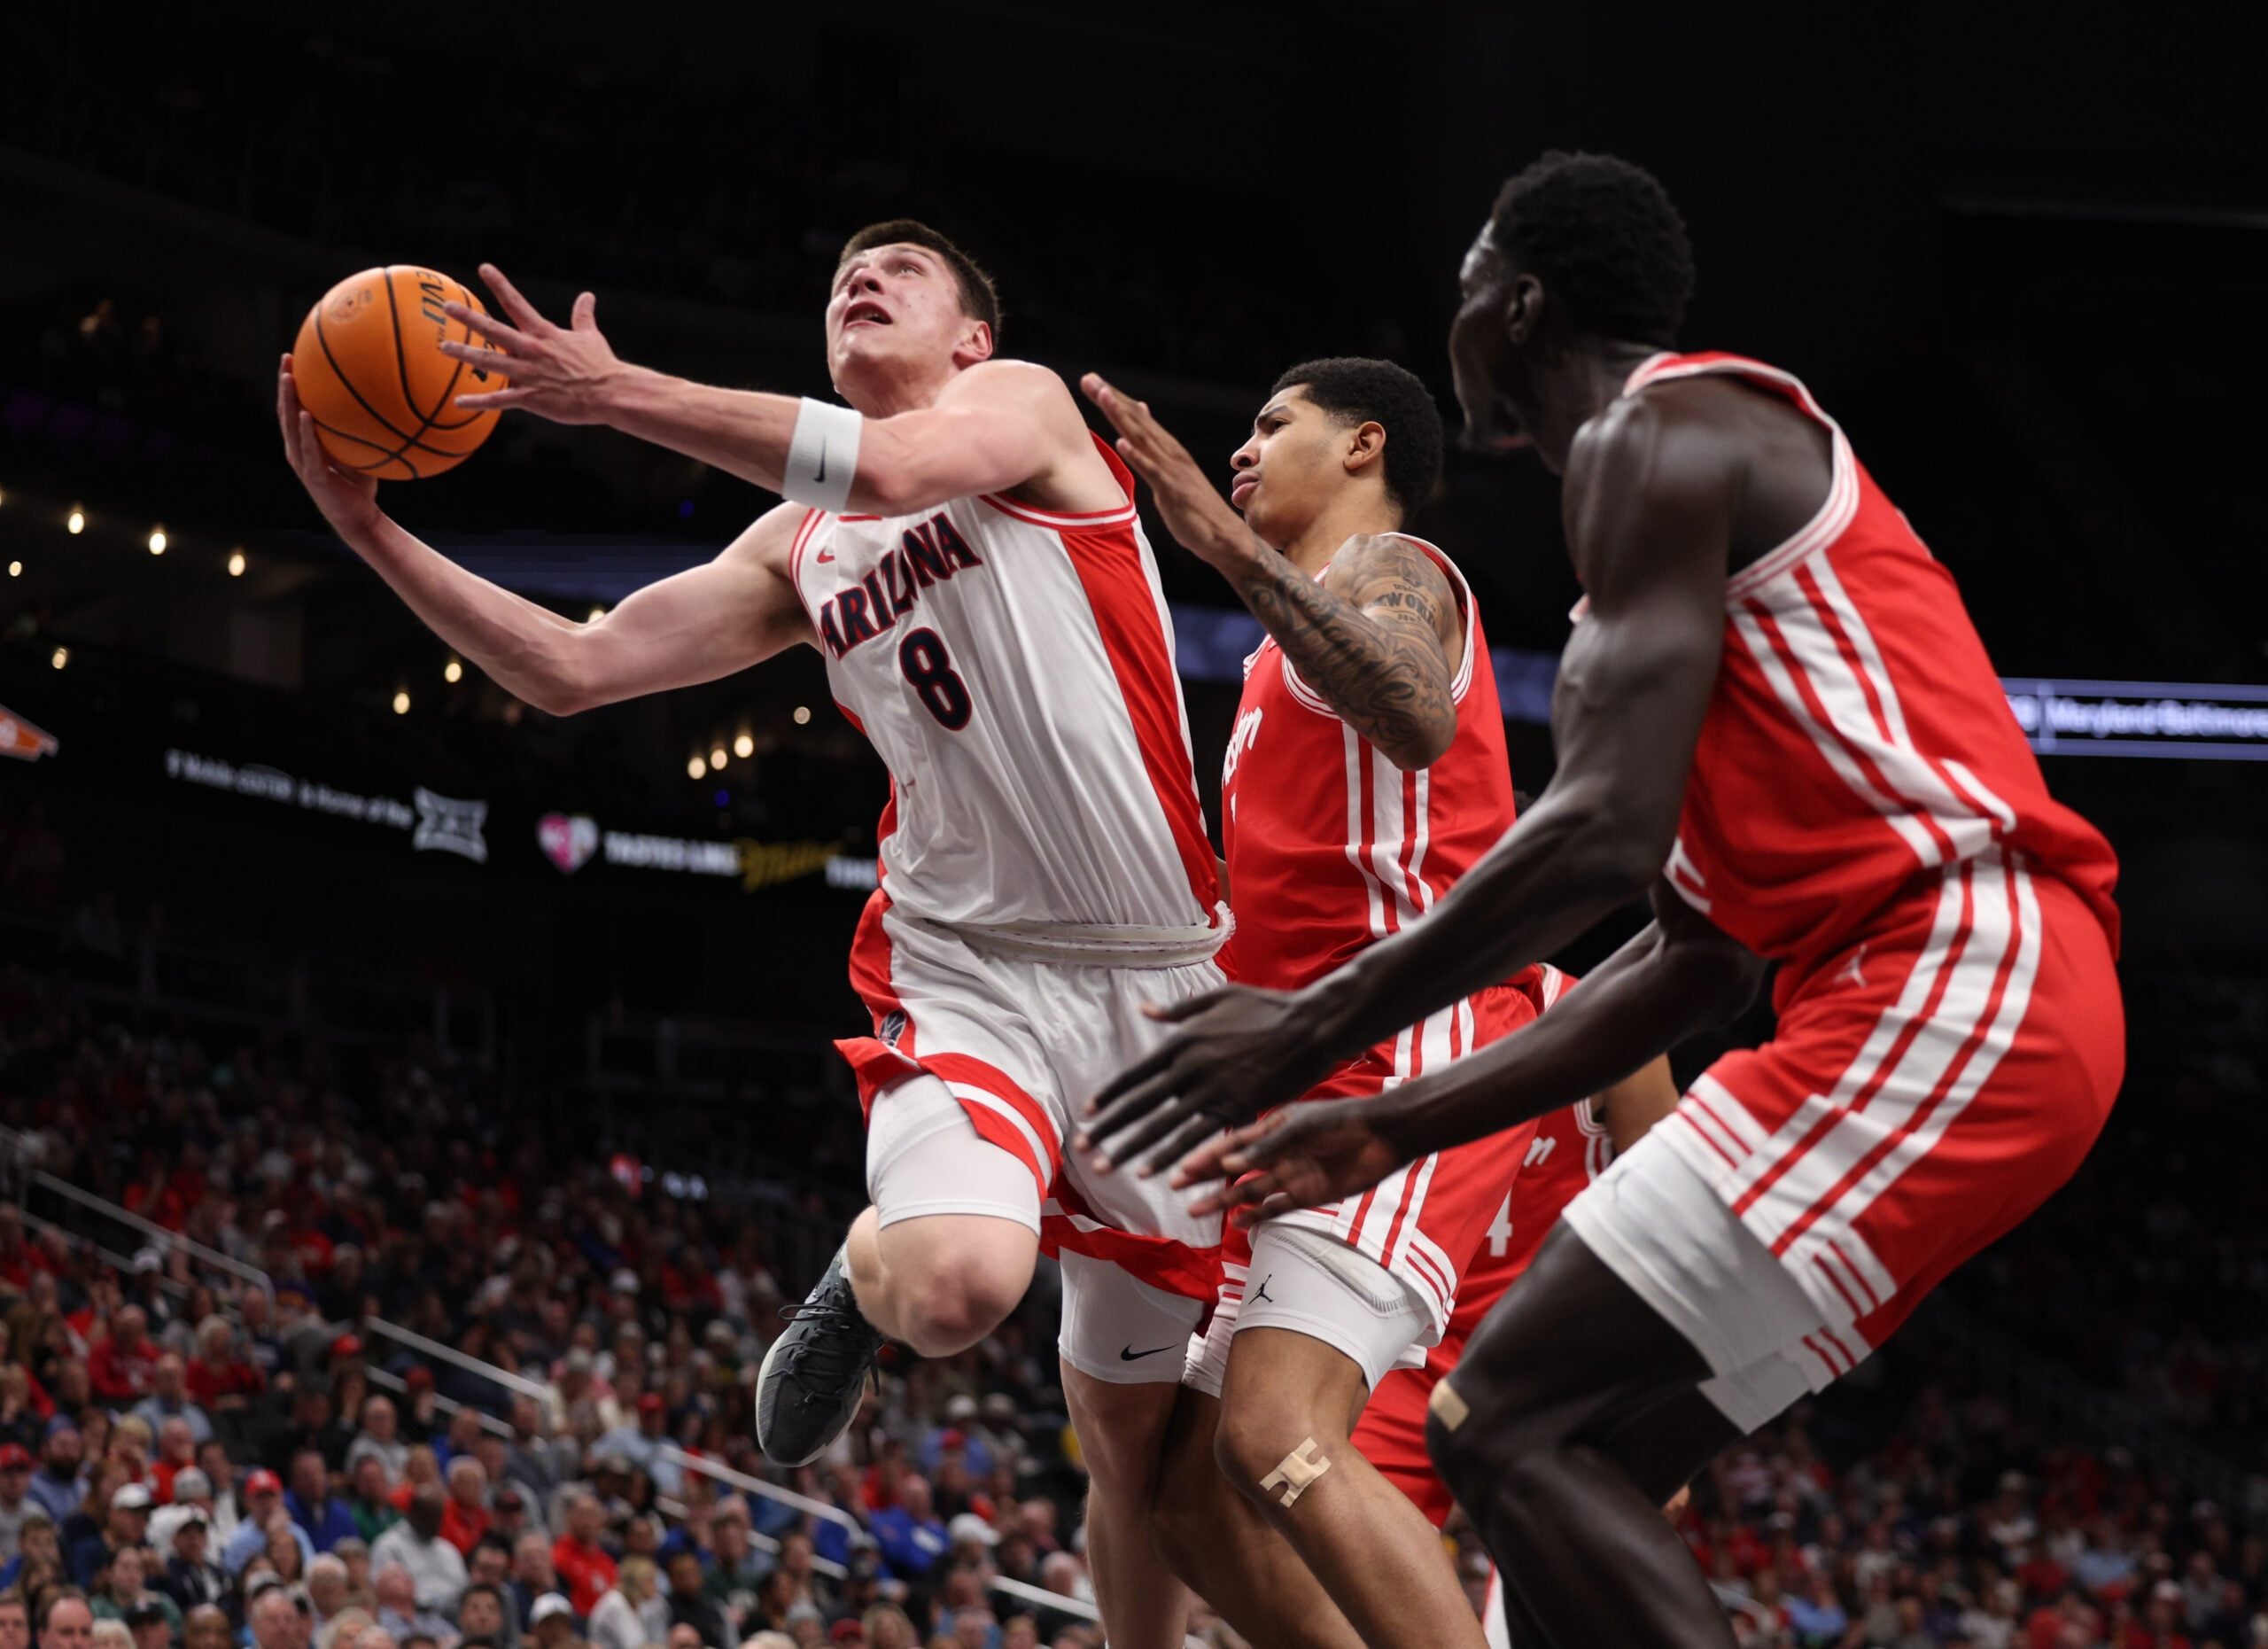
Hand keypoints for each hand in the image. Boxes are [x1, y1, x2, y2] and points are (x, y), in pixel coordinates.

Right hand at [278, 354, 380, 534]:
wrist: (359, 517)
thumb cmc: (360, 484)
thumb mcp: (360, 452)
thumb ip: (362, 431)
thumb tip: (382, 403)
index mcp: (305, 443)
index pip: (294, 408)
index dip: (291, 385)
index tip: (294, 359)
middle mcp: (298, 450)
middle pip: (285, 411)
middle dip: (285, 384)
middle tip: (287, 358)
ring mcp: (302, 463)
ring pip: (290, 427)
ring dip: (288, 402)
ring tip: (288, 378)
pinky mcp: (313, 476)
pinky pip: (309, 450)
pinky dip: (306, 432)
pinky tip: (306, 414)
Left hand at [440, 263, 618, 423]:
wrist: (609, 392)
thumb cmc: (601, 365)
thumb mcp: (590, 336)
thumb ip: (583, 316)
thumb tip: (587, 296)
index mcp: (544, 333)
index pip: (516, 303)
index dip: (499, 284)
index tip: (483, 268)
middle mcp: (531, 350)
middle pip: (494, 330)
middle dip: (469, 318)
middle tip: (447, 307)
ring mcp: (529, 374)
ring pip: (490, 362)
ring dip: (465, 354)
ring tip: (443, 347)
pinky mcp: (531, 398)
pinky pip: (499, 400)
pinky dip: (478, 401)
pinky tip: (459, 402)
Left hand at [1077, 981, 1337, 1178]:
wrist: (1309, 1025)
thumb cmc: (1266, 1007)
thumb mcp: (1219, 997)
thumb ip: (1179, 1010)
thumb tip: (1145, 1009)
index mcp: (1183, 1042)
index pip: (1136, 1075)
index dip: (1110, 1095)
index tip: (1087, 1112)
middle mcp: (1190, 1069)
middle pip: (1140, 1105)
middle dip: (1109, 1129)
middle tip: (1081, 1149)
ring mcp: (1212, 1092)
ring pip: (1163, 1128)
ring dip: (1132, 1150)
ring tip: (1106, 1169)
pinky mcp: (1236, 1109)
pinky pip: (1199, 1138)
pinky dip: (1175, 1158)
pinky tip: (1156, 1174)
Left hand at [1081, 372, 1259, 571]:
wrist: (1224, 537)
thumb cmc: (1195, 508)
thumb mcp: (1172, 474)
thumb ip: (1156, 448)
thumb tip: (1143, 417)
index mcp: (1168, 450)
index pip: (1138, 418)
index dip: (1115, 399)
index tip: (1092, 380)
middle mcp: (1171, 454)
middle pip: (1137, 421)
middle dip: (1112, 400)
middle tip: (1088, 379)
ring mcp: (1173, 471)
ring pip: (1143, 439)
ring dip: (1122, 417)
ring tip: (1103, 397)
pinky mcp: (1174, 491)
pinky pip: (1153, 471)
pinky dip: (1137, 457)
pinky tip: (1121, 443)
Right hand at [1180, 1097, 1409, 1224]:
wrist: (1382, 1136)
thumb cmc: (1340, 1122)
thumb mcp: (1299, 1128)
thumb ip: (1266, 1148)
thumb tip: (1229, 1168)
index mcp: (1272, 1127)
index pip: (1231, 1144)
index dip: (1205, 1155)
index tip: (1180, 1166)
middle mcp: (1277, 1152)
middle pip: (1233, 1169)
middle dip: (1205, 1178)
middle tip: (1177, 1189)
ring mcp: (1291, 1174)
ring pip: (1249, 1191)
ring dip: (1225, 1201)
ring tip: (1197, 1210)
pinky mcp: (1307, 1193)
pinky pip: (1276, 1207)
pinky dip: (1257, 1216)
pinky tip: (1237, 1223)